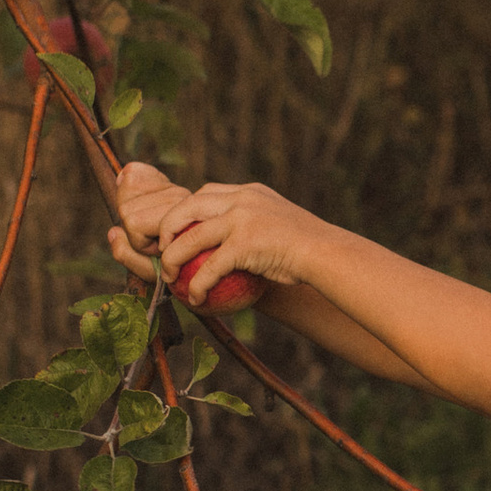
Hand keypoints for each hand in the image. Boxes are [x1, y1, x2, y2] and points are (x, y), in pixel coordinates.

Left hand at [108, 163, 316, 309]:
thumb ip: (253, 223)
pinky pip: (209, 267)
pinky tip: (196, 298)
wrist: (327, 254)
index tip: (177, 231)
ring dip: (173, 259)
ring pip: (190, 237)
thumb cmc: (308, 248)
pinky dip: (198, 285)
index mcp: (248, 191)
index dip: (184, 211)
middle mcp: (241, 199)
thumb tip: (233, 242)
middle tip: (163, 251)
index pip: (205, 193)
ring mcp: (242, 219)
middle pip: (187, 207)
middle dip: (167, 229)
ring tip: (170, 277)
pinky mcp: (245, 244)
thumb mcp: (278, 221)